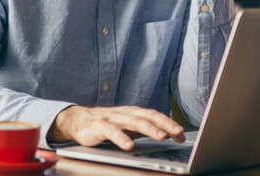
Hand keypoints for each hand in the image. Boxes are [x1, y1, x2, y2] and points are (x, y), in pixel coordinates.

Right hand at [48, 105, 185, 149]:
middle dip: (165, 124)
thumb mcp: (128, 126)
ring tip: (161, 137)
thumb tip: (170, 133)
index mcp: (133, 113)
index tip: (182, 135)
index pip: (154, 116)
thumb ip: (146, 129)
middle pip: (147, 117)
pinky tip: (129, 146)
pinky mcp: (99, 126)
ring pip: (133, 122)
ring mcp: (112, 119)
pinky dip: (121, 138)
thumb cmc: (106, 124)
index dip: (169, 123)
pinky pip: (111, 131)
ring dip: (149, 129)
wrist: (78, 120)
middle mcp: (125, 113)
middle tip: (178, 133)